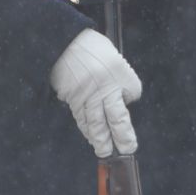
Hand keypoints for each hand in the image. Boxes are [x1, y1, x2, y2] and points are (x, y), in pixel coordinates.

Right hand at [48, 29, 141, 157]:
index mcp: (118, 72)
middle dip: (122, 136)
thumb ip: (121, 76)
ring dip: (102, 140)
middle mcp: (104, 87)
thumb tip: (123, 98)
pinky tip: (91, 138)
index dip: (132, 95)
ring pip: (96, 123)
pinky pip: (81, 117)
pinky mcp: (73, 98)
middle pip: (116, 117)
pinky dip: (86, 130)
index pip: (133, 91)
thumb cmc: (89, 48)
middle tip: (127, 150)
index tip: (130, 105)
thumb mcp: (112, 56)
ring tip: (106, 152)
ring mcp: (88, 94)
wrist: (62, 42)